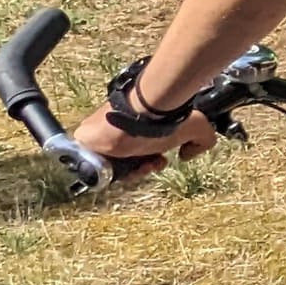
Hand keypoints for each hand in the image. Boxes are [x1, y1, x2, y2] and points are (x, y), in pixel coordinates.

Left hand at [73, 105, 217, 184]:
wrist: (143, 110)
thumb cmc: (165, 116)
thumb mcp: (195, 126)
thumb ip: (202, 140)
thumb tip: (187, 154)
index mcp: (135, 125)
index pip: (138, 150)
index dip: (151, 160)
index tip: (161, 159)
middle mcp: (115, 131)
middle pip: (125, 161)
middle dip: (144, 167)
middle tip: (154, 163)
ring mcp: (98, 138)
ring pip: (111, 167)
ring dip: (131, 171)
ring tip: (145, 165)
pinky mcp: (83, 144)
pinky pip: (90, 168)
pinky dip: (106, 174)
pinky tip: (125, 167)